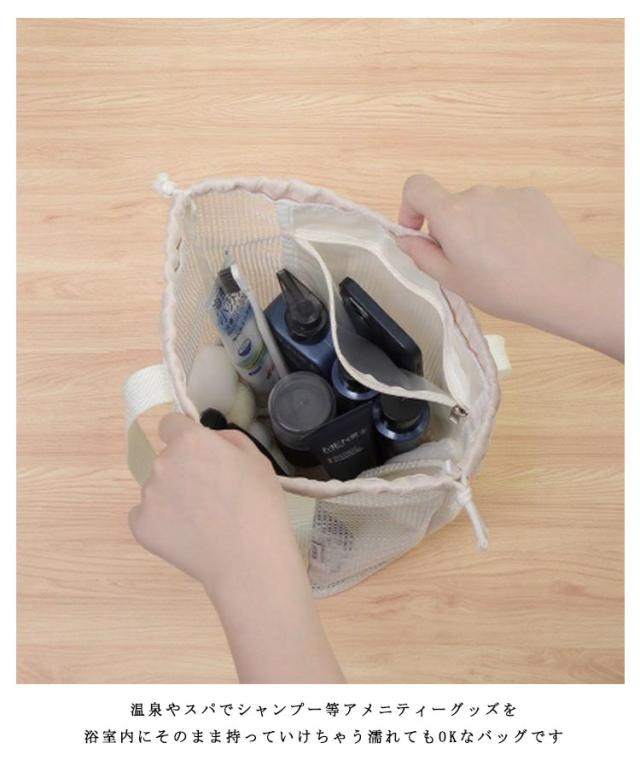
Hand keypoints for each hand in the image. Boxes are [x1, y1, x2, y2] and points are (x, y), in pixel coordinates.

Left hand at [128, 413, 298, 602]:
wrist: (248, 558)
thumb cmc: (259, 505)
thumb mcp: (256, 459)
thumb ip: (227, 439)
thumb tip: (210, 440)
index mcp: (189, 441)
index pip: (169, 424)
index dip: (185, 437)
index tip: (198, 455)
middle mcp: (162, 462)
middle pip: (166, 459)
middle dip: (183, 471)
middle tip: (210, 495)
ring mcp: (147, 495)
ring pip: (158, 488)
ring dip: (174, 497)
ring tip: (202, 521)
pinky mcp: (140, 525)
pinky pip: (146, 515)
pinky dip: (162, 522)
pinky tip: (186, 535)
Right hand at [397, 174, 622, 360]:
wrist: (561, 284)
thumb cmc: (501, 288)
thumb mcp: (452, 280)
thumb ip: (422, 255)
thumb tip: (405, 238)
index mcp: (451, 214)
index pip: (416, 187)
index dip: (409, 208)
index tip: (418, 232)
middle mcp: (476, 194)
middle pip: (450, 205)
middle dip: (450, 229)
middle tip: (467, 263)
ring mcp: (506, 193)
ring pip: (479, 207)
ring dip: (478, 227)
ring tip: (498, 260)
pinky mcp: (531, 196)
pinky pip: (505, 207)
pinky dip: (504, 223)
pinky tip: (519, 249)